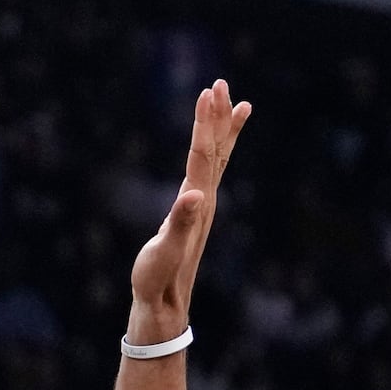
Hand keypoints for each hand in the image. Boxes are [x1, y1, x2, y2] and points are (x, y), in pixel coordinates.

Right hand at [127, 80, 251, 345]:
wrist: (163, 306)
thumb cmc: (156, 281)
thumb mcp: (162, 253)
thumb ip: (178, 224)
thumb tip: (193, 195)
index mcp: (197, 204)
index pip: (203, 155)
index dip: (205, 123)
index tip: (206, 92)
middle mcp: (205, 201)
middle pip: (216, 150)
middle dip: (218, 117)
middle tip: (221, 83)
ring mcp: (202, 206)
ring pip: (217, 160)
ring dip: (222, 130)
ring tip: (234, 102)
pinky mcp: (194, 213)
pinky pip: (209, 173)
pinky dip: (214, 152)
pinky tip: (212, 147)